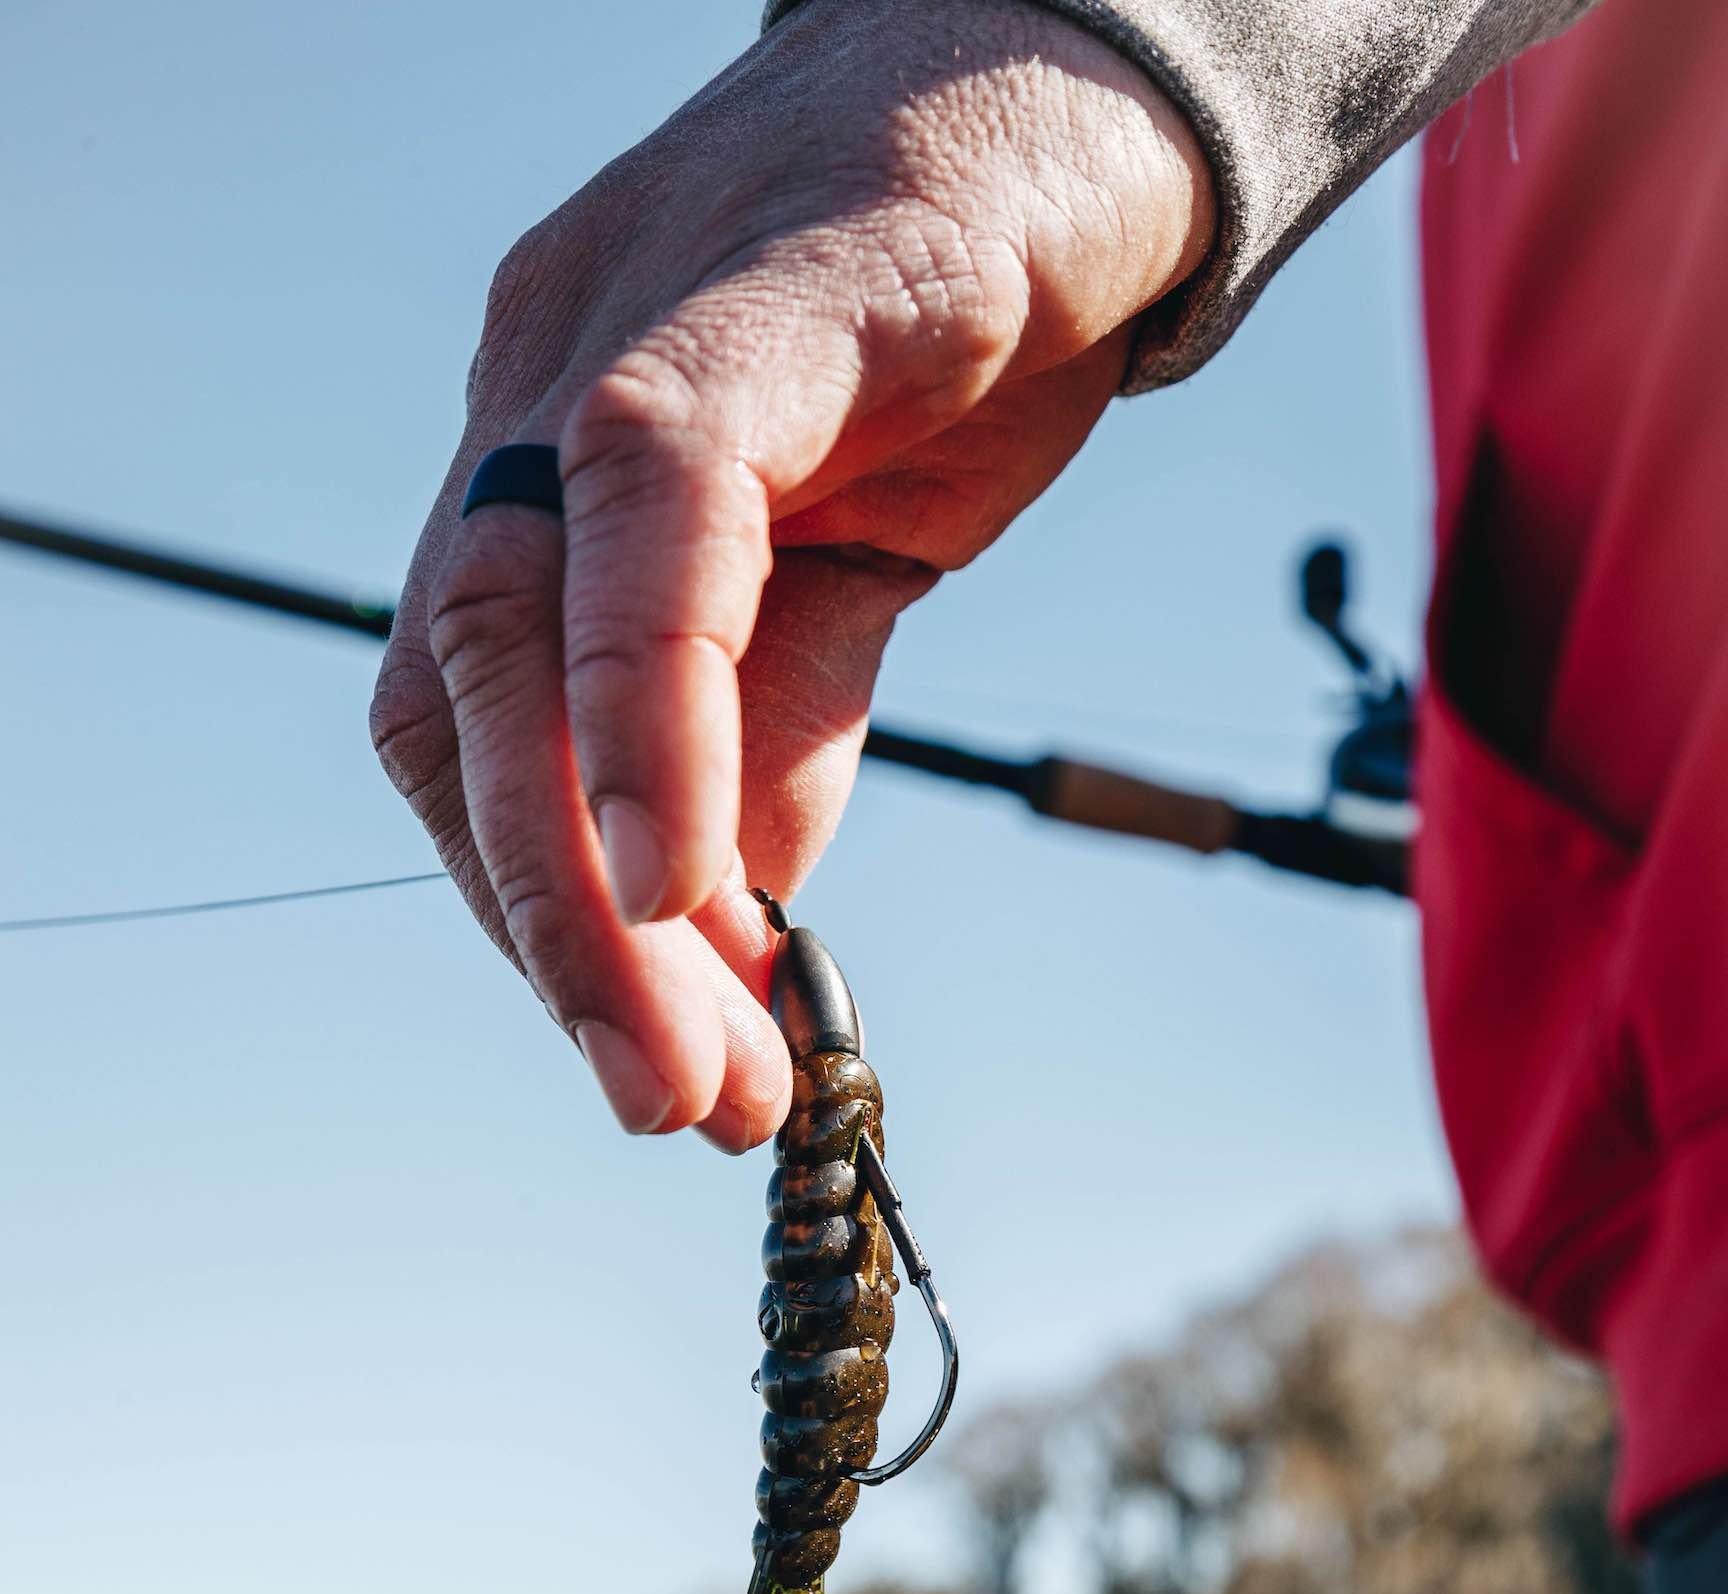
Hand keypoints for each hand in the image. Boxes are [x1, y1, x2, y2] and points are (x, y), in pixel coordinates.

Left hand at [371, 0, 1211, 1148]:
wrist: (1093, 84)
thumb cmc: (958, 321)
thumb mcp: (856, 578)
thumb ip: (777, 737)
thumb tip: (732, 929)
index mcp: (549, 471)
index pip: (472, 730)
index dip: (537, 916)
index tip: (657, 1066)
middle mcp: (539, 396)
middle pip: (451, 700)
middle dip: (547, 938)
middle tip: (665, 1105)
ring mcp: (629, 326)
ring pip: (510, 623)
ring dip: (585, 882)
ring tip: (699, 1060)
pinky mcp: (768, 290)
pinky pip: (657, 499)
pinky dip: (644, 705)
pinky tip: (688, 874)